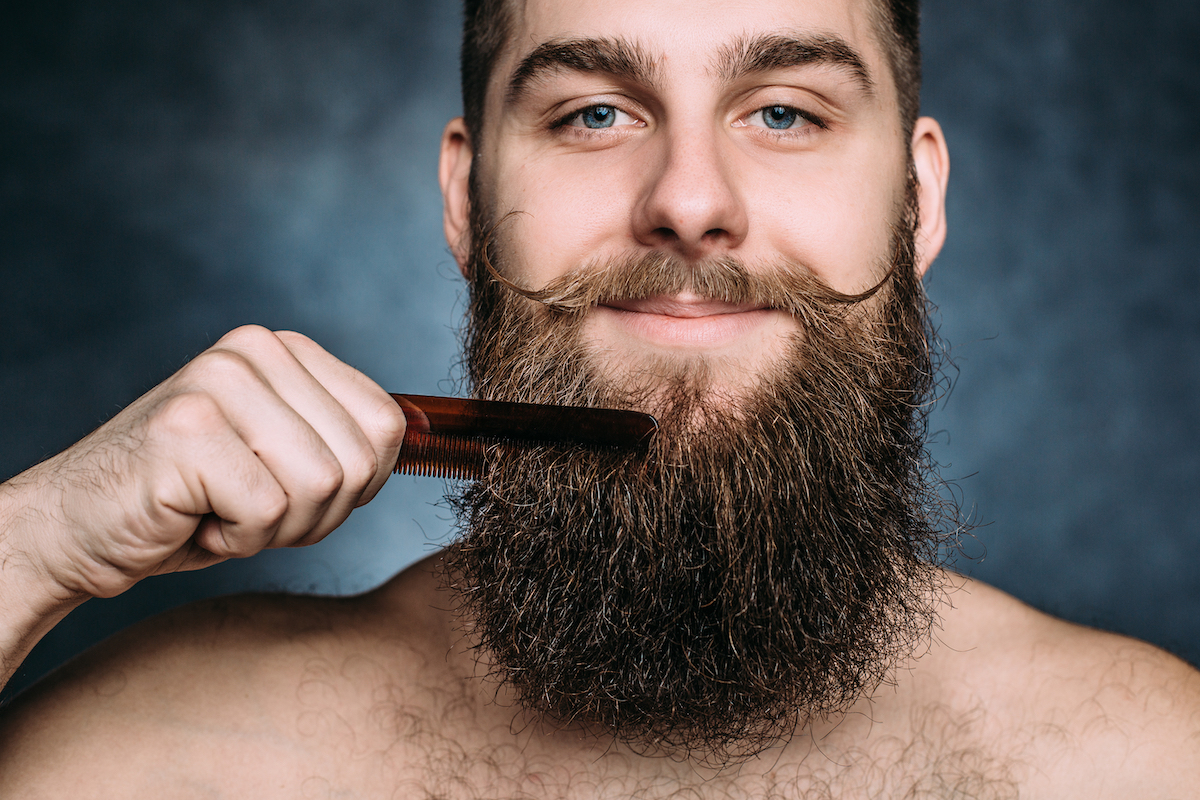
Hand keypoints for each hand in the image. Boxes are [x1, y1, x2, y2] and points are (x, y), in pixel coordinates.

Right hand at [2, 326, 406, 603]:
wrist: (79, 529)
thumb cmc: (193, 503)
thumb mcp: (286, 460)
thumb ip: (348, 440)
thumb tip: (436, 438)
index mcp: (287, 350)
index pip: (388, 425)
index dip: (358, 486)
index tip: (299, 495)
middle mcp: (254, 349)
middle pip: (361, 458)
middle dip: (318, 514)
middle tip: (253, 512)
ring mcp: (219, 381)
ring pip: (322, 485)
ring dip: (278, 528)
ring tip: (223, 512)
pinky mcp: (188, 428)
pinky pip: (269, 510)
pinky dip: (239, 539)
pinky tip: (194, 518)